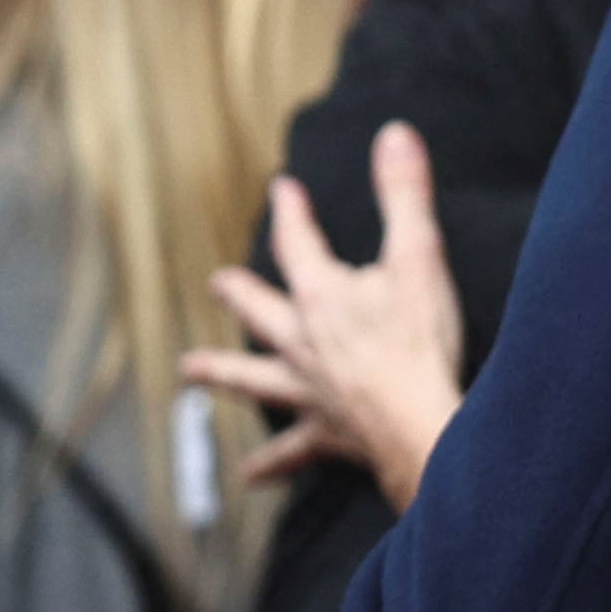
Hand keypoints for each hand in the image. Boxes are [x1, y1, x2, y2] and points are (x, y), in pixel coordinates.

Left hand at [183, 122, 466, 511]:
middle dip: (241, 295)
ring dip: (225, 375)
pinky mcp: (327, 434)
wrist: (419, 424)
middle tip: (218, 283)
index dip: (294, 213)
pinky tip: (251, 477)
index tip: (284, 190)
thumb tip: (394, 133)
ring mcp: (309, 391)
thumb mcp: (420, 258)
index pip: (300, 244)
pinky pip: (292, 452)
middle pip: (262, 313)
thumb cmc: (420, 344)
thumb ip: (405, 195)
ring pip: (256, 381)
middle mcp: (301, 344)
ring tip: (190, 373)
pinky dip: (272, 464)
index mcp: (321, 298)